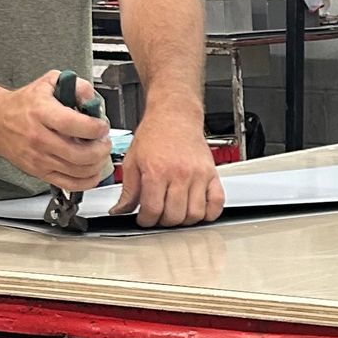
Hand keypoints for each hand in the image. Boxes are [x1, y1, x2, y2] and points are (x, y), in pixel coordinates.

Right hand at [0, 70, 111, 189]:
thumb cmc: (24, 104)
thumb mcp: (49, 82)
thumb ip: (77, 86)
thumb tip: (94, 101)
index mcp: (41, 113)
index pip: (74, 125)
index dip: (95, 127)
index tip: (102, 125)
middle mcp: (39, 138)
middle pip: (80, 154)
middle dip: (101, 148)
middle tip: (104, 140)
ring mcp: (39, 158)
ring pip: (79, 171)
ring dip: (97, 163)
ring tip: (98, 151)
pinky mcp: (40, 172)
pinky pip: (71, 184)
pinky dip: (88, 180)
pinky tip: (93, 169)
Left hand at [115, 103, 223, 227]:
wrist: (174, 116)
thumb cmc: (155, 134)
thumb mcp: (132, 161)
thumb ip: (128, 190)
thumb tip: (121, 210)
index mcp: (157, 171)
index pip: (152, 210)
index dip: (146, 220)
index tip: (144, 218)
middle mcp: (180, 174)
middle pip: (174, 215)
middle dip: (163, 222)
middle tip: (159, 215)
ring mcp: (199, 175)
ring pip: (195, 214)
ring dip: (184, 220)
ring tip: (176, 213)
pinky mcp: (212, 174)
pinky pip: (217, 202)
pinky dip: (210, 213)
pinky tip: (198, 211)